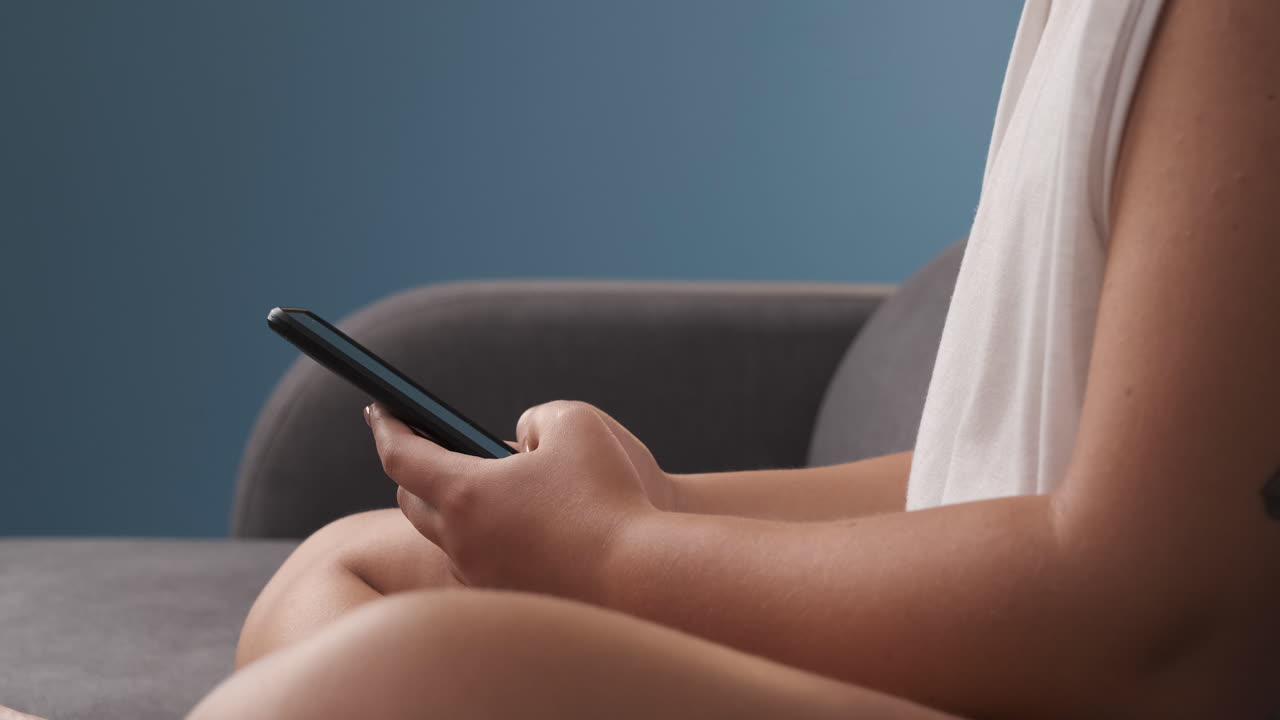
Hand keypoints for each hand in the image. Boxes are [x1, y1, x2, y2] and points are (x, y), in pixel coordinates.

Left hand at [366, 400, 660, 599]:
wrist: (642, 578)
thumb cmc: (611, 494)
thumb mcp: (576, 424)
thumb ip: (536, 418)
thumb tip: (519, 442)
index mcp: (466, 493)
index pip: (401, 456)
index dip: (387, 426)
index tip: (378, 409)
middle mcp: (461, 542)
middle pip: (411, 502)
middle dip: (414, 470)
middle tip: (430, 447)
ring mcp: (480, 578)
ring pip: (446, 538)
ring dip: (454, 509)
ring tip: (483, 486)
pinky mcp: (507, 601)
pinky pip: (479, 565)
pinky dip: (486, 541)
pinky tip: (516, 529)